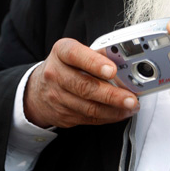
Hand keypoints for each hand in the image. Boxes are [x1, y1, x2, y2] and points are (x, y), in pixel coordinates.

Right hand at [24, 38, 139, 128]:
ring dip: (114, 109)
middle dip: (111, 94)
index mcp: (61, 52)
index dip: (94, 62)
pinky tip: (121, 112)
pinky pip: (89, 119)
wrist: (38, 90)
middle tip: (131, 97)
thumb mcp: (75, 51)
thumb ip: (97, 53)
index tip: (112, 69)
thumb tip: (122, 56)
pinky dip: (109, 116)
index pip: (75, 55)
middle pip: (84, 86)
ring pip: (89, 107)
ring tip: (131, 106)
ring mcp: (57, 97)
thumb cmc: (64, 66)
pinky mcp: (63, 116)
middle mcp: (56, 74)